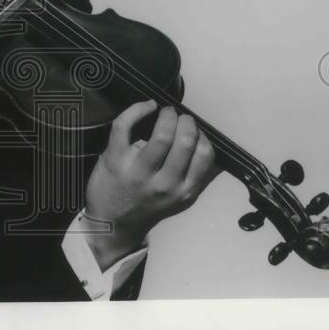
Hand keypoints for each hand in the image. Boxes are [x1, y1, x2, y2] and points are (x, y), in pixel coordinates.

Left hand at [83, 102, 219, 269]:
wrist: (113, 222)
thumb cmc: (148, 204)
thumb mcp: (181, 198)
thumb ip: (198, 176)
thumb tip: (215, 150)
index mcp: (184, 190)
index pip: (205, 154)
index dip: (202, 135)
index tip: (195, 131)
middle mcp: (164, 183)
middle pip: (185, 141)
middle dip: (186, 121)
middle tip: (180, 118)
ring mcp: (138, 171)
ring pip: (161, 134)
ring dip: (167, 115)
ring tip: (166, 113)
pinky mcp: (115, 159)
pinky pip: (125, 126)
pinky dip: (137, 109)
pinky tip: (147, 107)